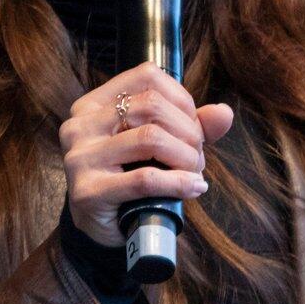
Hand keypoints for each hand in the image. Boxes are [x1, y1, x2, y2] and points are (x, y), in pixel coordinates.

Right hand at [59, 61, 234, 246]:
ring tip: (194, 172)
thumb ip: (190, 125)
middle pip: (152, 105)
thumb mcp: (157, 145)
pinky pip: (145, 179)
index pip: (147, 76)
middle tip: (197, 156)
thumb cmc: (129, 178)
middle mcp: (80, 125)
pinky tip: (193, 188)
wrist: (100, 227)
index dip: (181, 99)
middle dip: (188, 131)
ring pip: (150, 138)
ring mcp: (80, 157)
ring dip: (186, 157)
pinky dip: (178, 183)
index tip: (193, 126)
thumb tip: (224, 113)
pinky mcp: (88, 191)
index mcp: (93, 104)